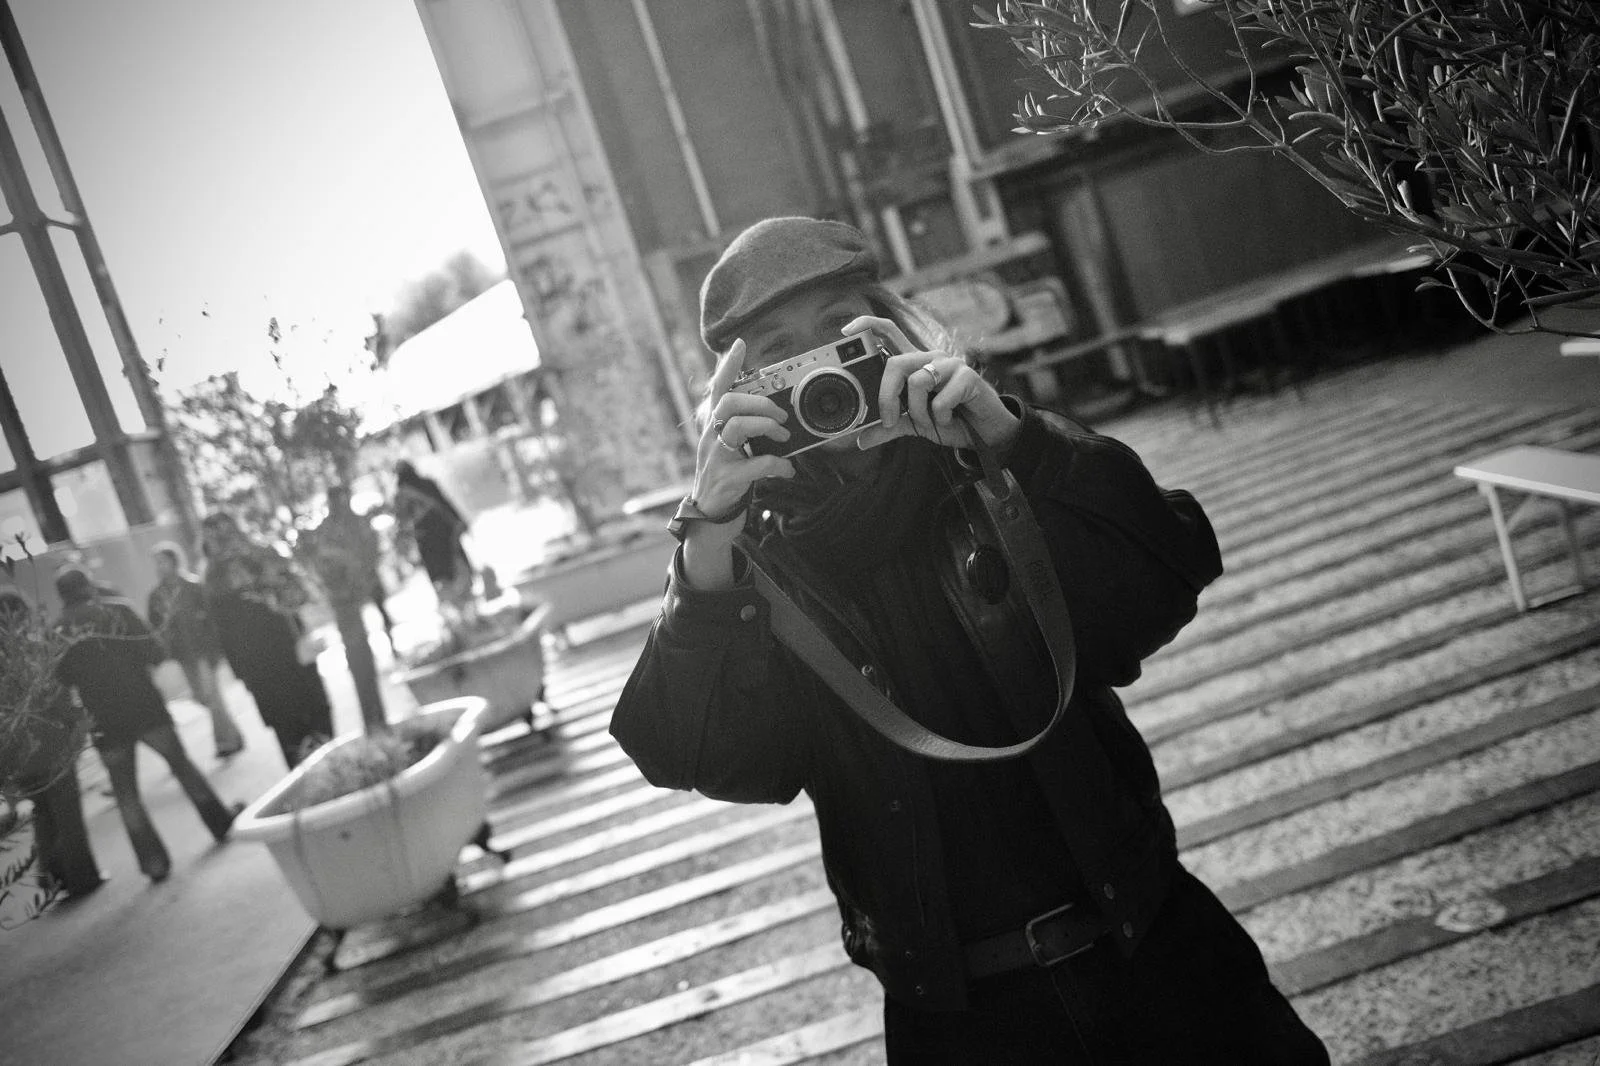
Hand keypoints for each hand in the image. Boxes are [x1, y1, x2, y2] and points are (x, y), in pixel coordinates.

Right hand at [691, 338, 797, 525]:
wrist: (709, 517)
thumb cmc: (724, 478)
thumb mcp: (727, 448)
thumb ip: (742, 430)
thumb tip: (773, 415)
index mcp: (712, 427)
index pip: (717, 389)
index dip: (727, 366)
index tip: (740, 345)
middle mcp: (710, 437)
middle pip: (728, 403)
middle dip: (759, 403)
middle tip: (781, 416)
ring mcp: (716, 458)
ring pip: (738, 427)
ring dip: (767, 427)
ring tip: (784, 438)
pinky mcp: (728, 479)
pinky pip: (757, 464)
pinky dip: (779, 465)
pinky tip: (788, 469)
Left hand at [845, 316, 1019, 452]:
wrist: (986, 433)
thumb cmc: (951, 420)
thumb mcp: (914, 425)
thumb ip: (888, 428)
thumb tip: (861, 440)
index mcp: (915, 364)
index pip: (889, 333)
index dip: (868, 326)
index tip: (845, 331)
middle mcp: (930, 358)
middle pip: (895, 363)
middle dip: (886, 397)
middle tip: (889, 421)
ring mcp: (950, 365)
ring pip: (917, 381)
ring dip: (918, 412)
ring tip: (930, 421)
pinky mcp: (967, 376)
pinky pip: (940, 398)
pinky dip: (940, 417)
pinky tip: (950, 418)